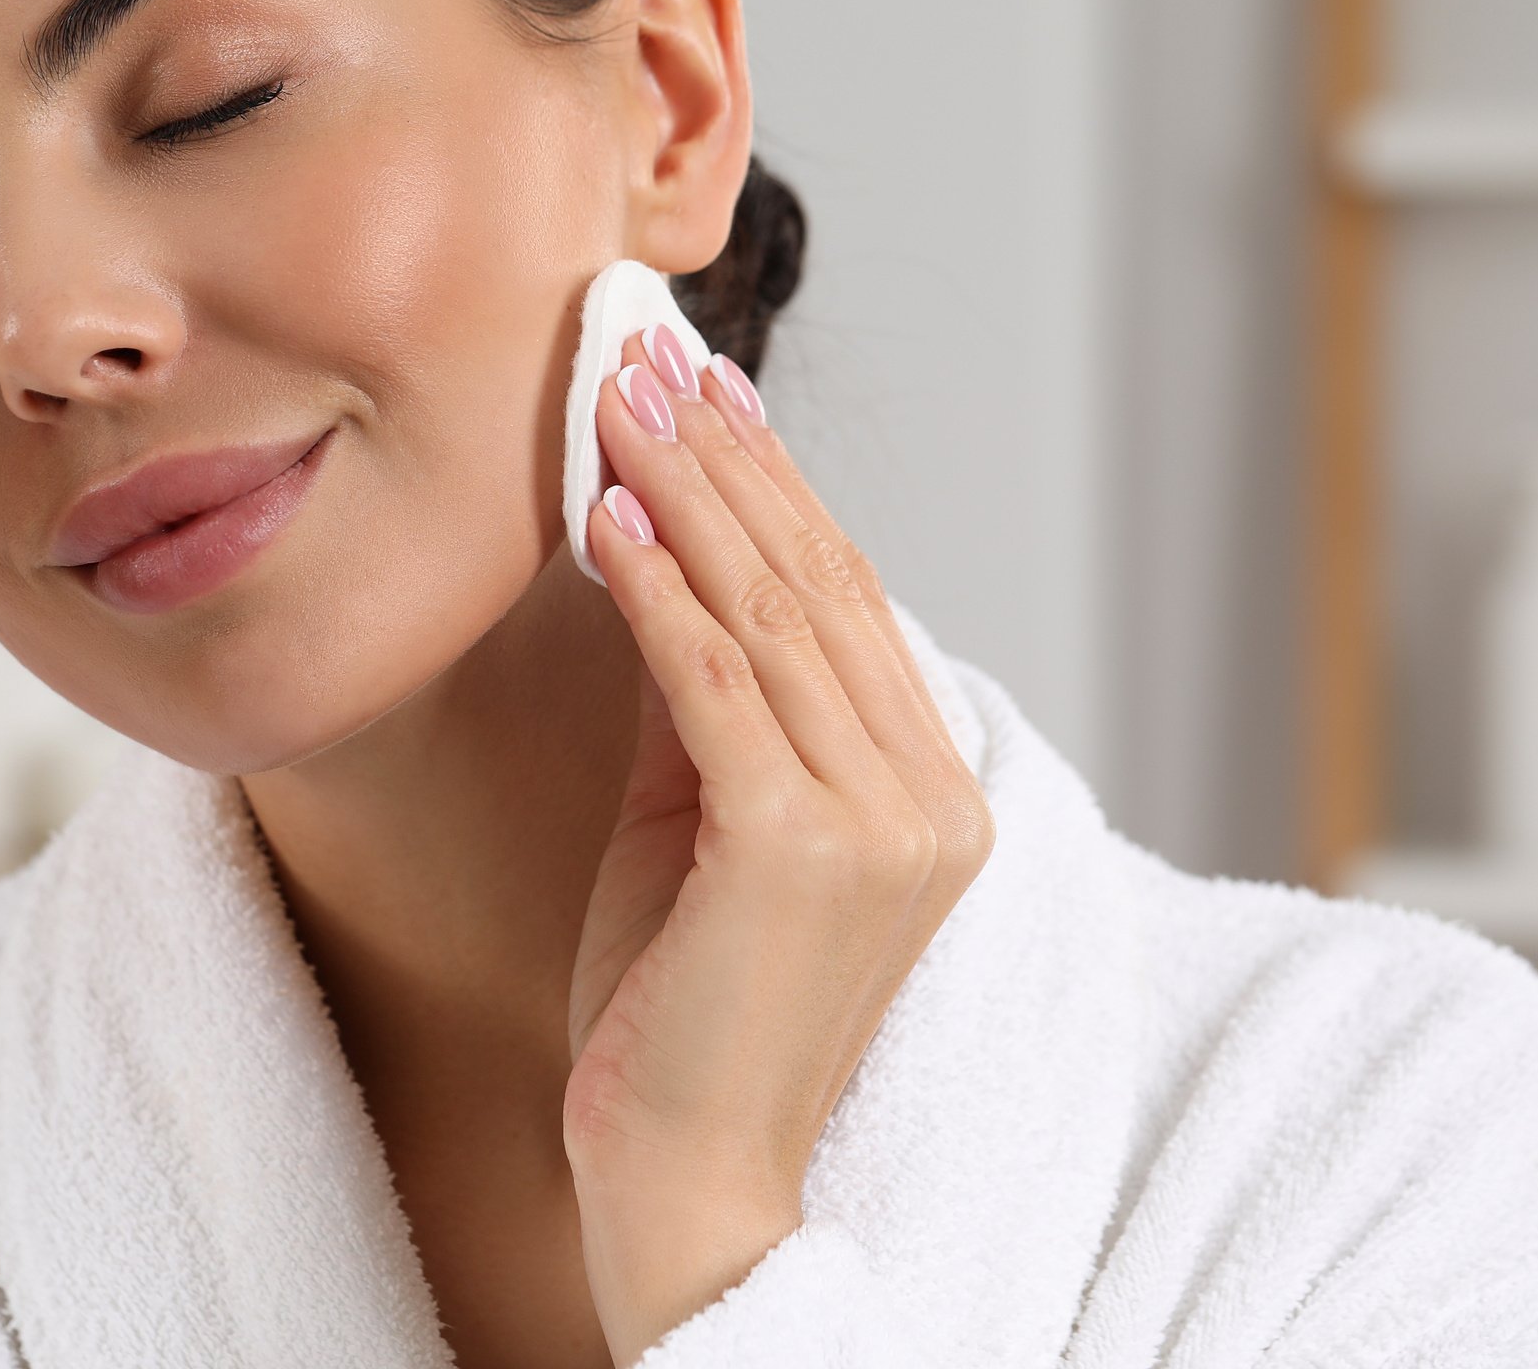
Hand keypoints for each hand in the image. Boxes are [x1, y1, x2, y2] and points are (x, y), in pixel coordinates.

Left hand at [563, 323, 996, 1367]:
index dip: (771, 486)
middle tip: (649, 354)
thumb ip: (707, 706)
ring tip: (616, 398)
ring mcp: (882, 824)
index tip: (706, 393)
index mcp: (931, 791)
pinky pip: (716, 683)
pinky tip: (607, 514)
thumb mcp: (702, 826)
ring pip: (775, 612)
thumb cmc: (681, 1012)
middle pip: (820, 582)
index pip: (848, 600)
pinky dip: (658, 588)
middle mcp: (930, 796)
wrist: (689, 1183)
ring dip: (686, 491)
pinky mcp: (801, 850)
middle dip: (726, 457)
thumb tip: (660, 555)